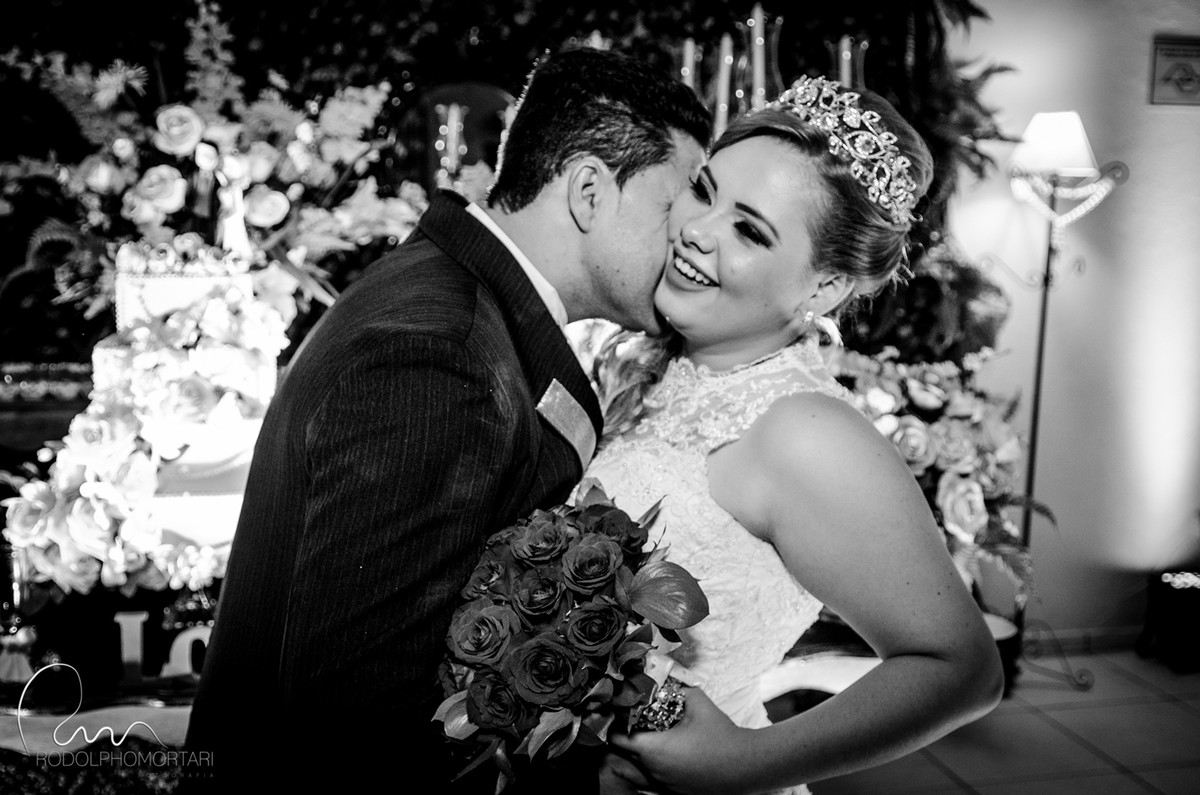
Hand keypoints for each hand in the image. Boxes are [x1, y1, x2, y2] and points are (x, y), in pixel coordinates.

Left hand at [609, 687, 754, 794]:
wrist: (745, 765)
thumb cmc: (721, 736)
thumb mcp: (698, 703)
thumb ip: (678, 688)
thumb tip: (665, 677)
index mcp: (655, 749)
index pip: (618, 739)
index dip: (614, 725)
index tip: (616, 713)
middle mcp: (654, 771)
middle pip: (624, 755)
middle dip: (623, 738)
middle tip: (628, 721)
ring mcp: (664, 784)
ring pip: (637, 770)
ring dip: (635, 754)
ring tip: (642, 737)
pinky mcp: (675, 791)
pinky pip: (651, 780)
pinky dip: (648, 768)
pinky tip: (658, 755)